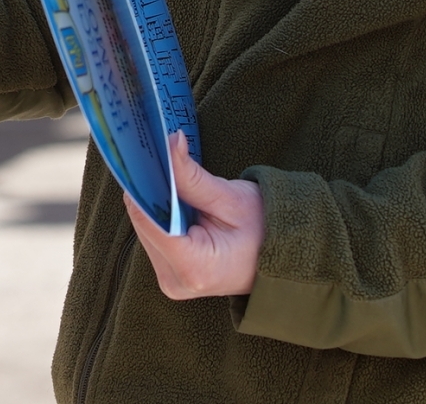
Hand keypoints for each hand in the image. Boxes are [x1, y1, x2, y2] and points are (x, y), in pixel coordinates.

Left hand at [124, 131, 263, 299]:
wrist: (283, 259)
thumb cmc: (265, 231)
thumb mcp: (230, 198)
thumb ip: (191, 176)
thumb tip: (168, 144)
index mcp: (192, 266)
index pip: (148, 219)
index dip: (142, 185)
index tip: (142, 156)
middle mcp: (175, 280)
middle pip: (143, 223)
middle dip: (149, 191)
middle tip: (158, 160)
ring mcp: (171, 282)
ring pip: (145, 229)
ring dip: (155, 203)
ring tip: (171, 180)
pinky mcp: (171, 275)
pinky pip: (155, 238)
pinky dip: (162, 216)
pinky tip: (174, 200)